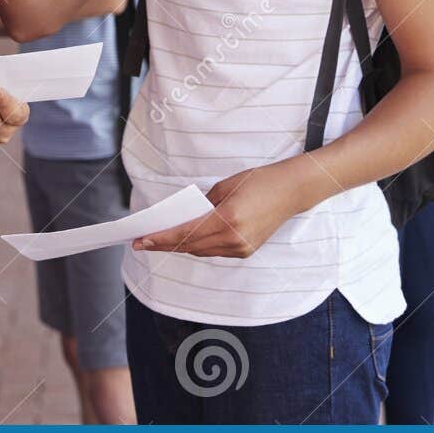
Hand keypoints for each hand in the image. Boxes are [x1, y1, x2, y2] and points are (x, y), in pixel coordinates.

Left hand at [133, 161, 307, 258]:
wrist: (292, 191)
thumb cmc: (259, 181)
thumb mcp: (225, 186)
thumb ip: (204, 204)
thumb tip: (186, 217)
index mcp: (227, 220)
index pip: (186, 234)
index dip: (161, 239)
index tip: (142, 241)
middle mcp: (234, 239)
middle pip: (191, 247)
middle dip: (166, 245)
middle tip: (143, 242)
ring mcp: (241, 248)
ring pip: (202, 251)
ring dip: (181, 246)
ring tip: (160, 241)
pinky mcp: (246, 251)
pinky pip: (215, 251)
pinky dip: (199, 245)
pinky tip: (187, 239)